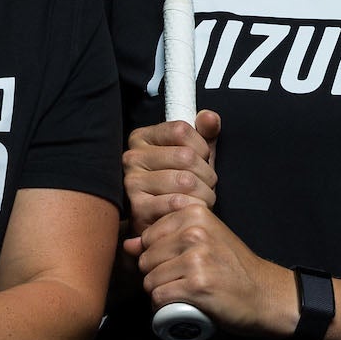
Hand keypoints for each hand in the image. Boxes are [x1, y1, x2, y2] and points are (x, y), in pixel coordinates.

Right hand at [124, 112, 221, 234]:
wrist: (165, 223)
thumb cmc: (180, 185)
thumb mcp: (195, 153)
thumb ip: (205, 133)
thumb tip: (208, 117)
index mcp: (142, 137)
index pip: (181, 129)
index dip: (201, 146)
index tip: (202, 160)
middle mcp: (132, 157)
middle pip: (185, 156)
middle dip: (207, 174)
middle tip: (207, 185)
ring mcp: (132, 182)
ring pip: (185, 181)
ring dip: (204, 194)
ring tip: (201, 199)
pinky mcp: (138, 208)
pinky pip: (177, 202)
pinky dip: (193, 207)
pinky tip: (191, 210)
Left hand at [127, 200, 293, 339]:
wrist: (264, 293)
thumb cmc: (232, 268)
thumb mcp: (205, 241)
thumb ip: (168, 236)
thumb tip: (128, 244)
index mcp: (195, 213)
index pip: (147, 237)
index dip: (156, 256)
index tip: (177, 264)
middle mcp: (194, 232)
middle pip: (145, 259)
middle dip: (156, 276)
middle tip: (181, 282)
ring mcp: (196, 258)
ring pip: (150, 281)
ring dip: (160, 293)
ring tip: (182, 294)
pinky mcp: (196, 285)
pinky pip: (158, 298)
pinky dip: (163, 308)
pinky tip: (180, 305)